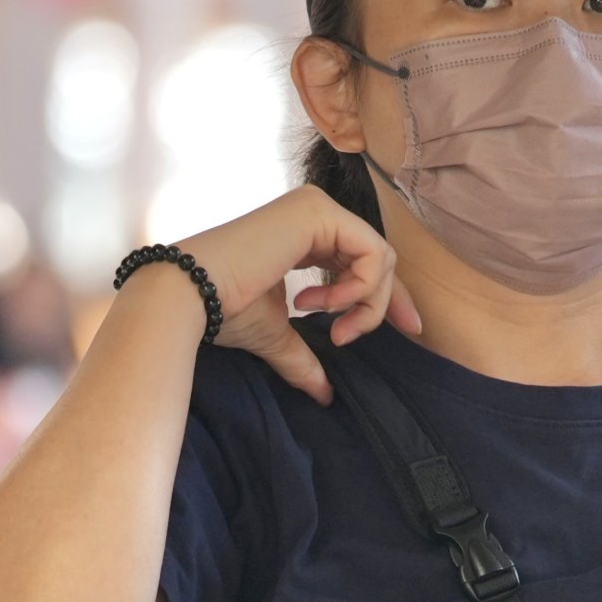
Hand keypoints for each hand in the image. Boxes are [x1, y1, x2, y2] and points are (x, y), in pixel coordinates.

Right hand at [163, 186, 414, 404]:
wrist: (193, 295)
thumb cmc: (223, 309)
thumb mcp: (277, 335)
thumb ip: (304, 357)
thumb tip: (324, 394)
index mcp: (304, 233)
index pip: (365, 260)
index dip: (389, 296)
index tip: (409, 329)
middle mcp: (313, 212)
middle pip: (379, 259)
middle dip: (379, 305)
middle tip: (349, 338)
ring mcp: (316, 207)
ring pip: (379, 257)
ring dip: (364, 302)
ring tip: (329, 324)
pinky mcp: (317, 212)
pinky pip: (371, 252)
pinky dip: (359, 288)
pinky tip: (323, 305)